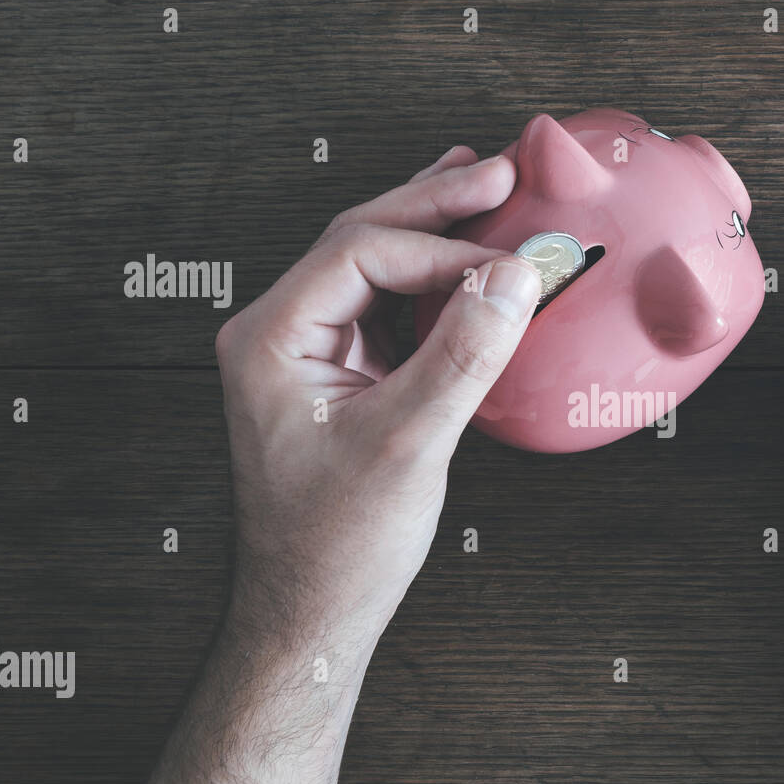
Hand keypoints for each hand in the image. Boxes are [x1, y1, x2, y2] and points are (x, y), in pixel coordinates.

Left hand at [215, 145, 540, 650]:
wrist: (311, 610)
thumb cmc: (336, 544)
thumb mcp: (407, 444)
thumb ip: (462, 354)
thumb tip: (512, 278)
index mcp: (271, 339)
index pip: (363, 252)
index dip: (444, 247)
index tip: (512, 259)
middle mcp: (279, 335)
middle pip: (362, 240)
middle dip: (434, 205)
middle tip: (501, 172)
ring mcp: (306, 354)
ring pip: (371, 266)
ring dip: (430, 229)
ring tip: (481, 188)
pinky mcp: (337, 377)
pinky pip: (384, 308)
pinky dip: (429, 280)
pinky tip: (465, 263)